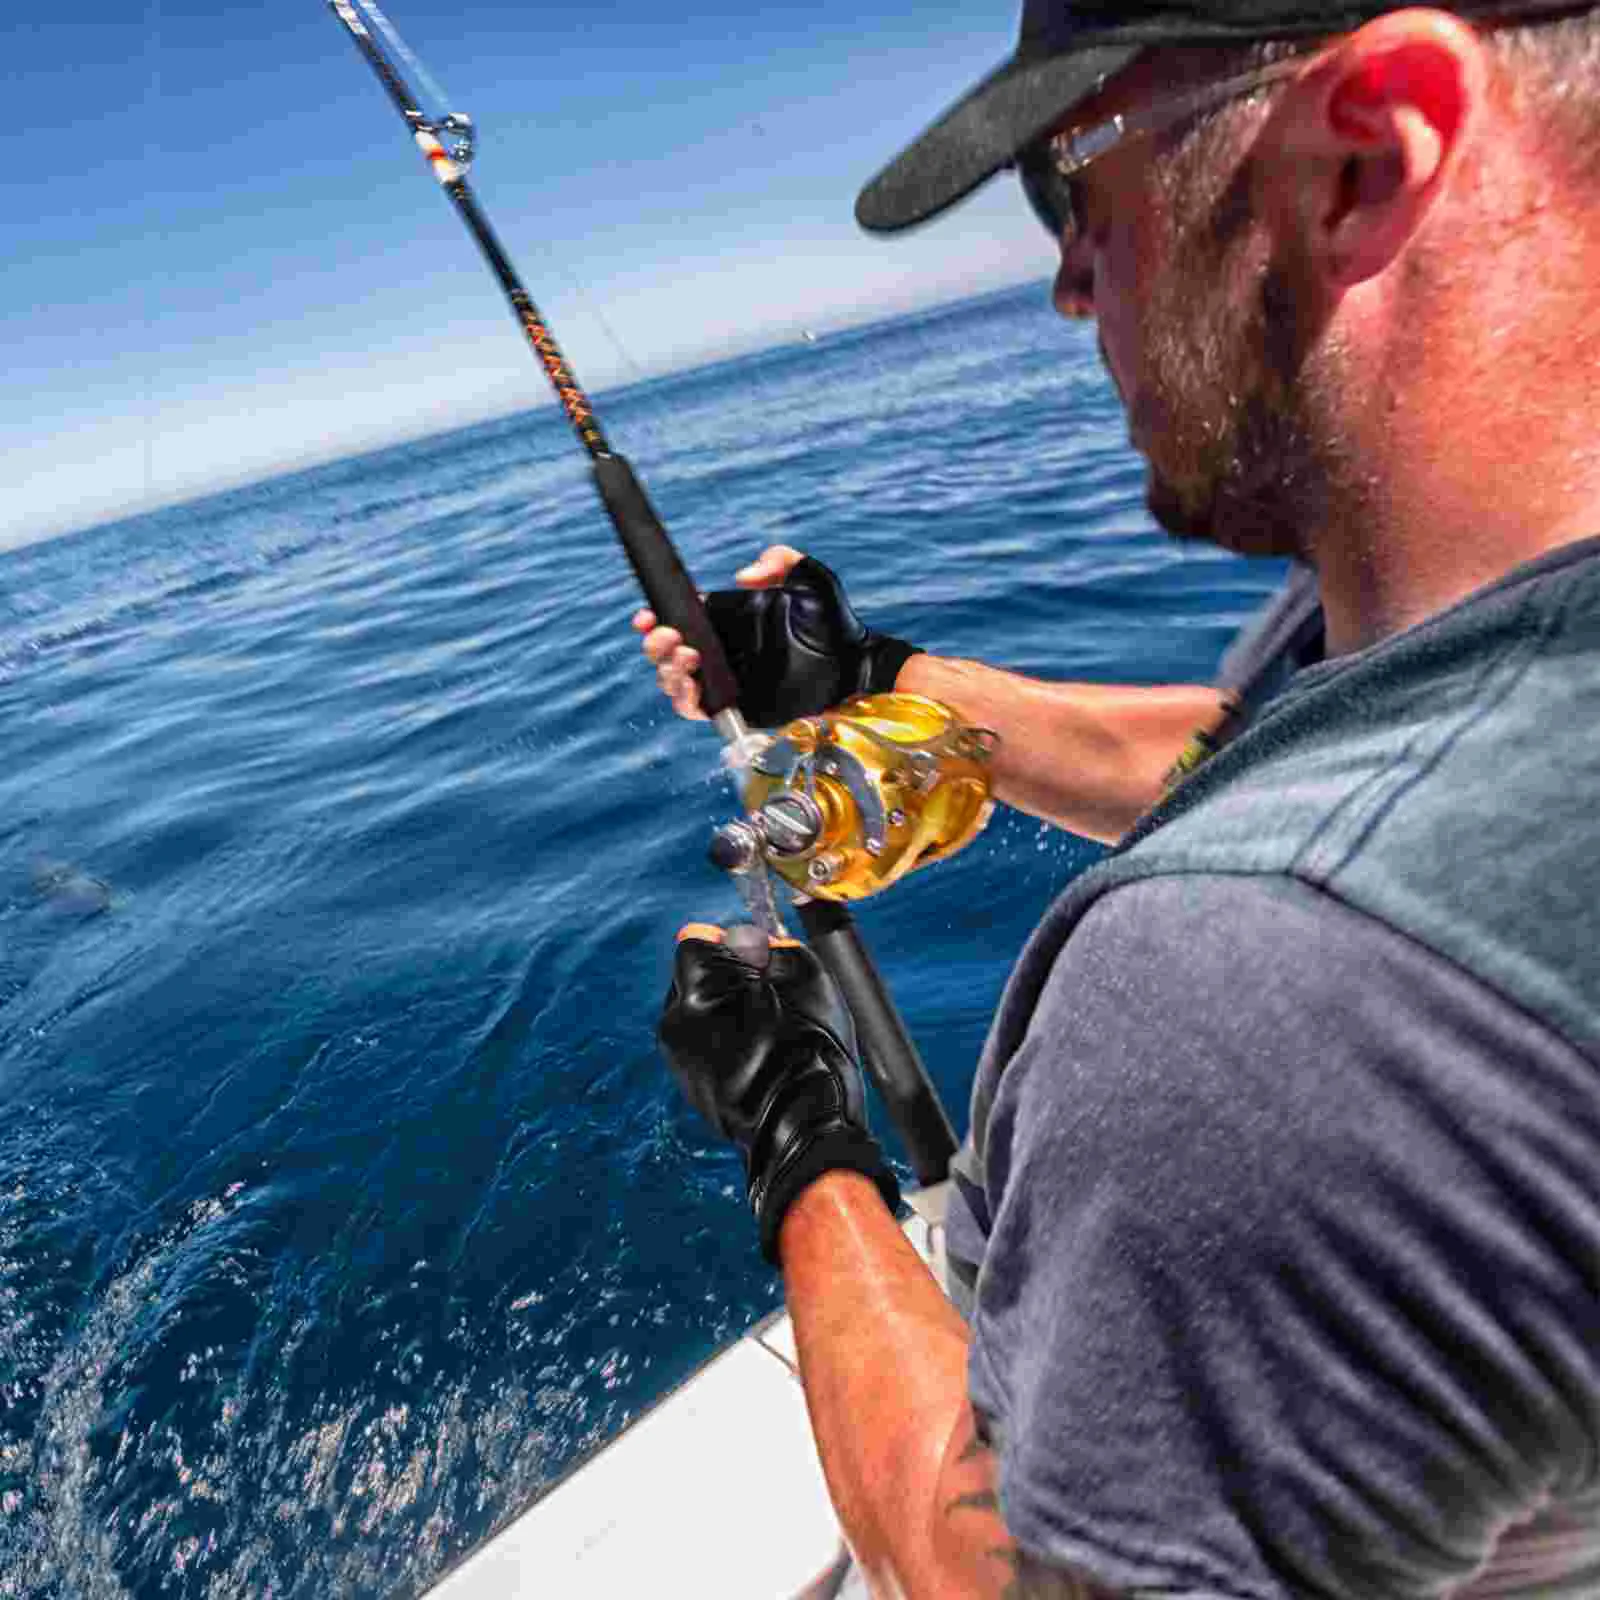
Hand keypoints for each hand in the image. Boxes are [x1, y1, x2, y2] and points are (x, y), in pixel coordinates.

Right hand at [632, 546, 920, 727]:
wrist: (856, 665)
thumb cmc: (835, 622)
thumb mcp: (810, 578)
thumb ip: (780, 560)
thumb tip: (742, 576)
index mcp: (728, 621)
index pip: (680, 619)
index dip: (656, 618)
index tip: (646, 616)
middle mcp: (722, 652)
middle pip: (667, 652)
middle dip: (657, 645)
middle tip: (671, 637)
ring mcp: (727, 682)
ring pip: (675, 682)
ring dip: (668, 671)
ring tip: (687, 659)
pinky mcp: (737, 708)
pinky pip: (698, 710)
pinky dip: (686, 701)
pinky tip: (692, 686)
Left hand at [659, 923, 899, 1262]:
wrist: (803, 1133)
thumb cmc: (810, 1054)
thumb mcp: (804, 979)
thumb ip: (768, 948)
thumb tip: (744, 939)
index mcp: (697, 991)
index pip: (699, 940)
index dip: (737, 945)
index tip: (765, 962)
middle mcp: (676, 1022)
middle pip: (695, 975)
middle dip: (729, 977)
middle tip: (774, 998)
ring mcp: (678, 1058)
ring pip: (700, 1010)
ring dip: (728, 1010)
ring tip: (771, 1032)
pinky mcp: (689, 1085)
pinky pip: (705, 1043)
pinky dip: (727, 1041)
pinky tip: (761, 1057)